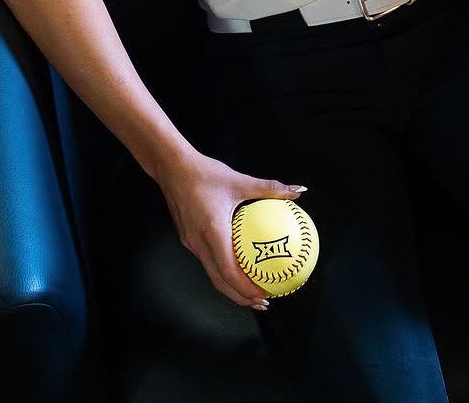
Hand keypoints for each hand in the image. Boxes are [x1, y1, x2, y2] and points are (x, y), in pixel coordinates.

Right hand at [153, 149, 306, 309]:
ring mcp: (190, 242)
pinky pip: (206, 260)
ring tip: (251, 290)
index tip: (264, 294)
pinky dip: (222, 270)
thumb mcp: (239, 180)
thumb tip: (296, 192)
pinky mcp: (187, 238)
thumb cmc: (205, 173)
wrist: (171, 167)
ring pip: (211, 274)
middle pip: (219, 282)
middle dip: (240, 297)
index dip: (246, 289)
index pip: (228, 272)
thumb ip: (269, 189)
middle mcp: (199, 242)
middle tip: (263, 302)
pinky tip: (237, 264)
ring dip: (231, 287)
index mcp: (212, 232)